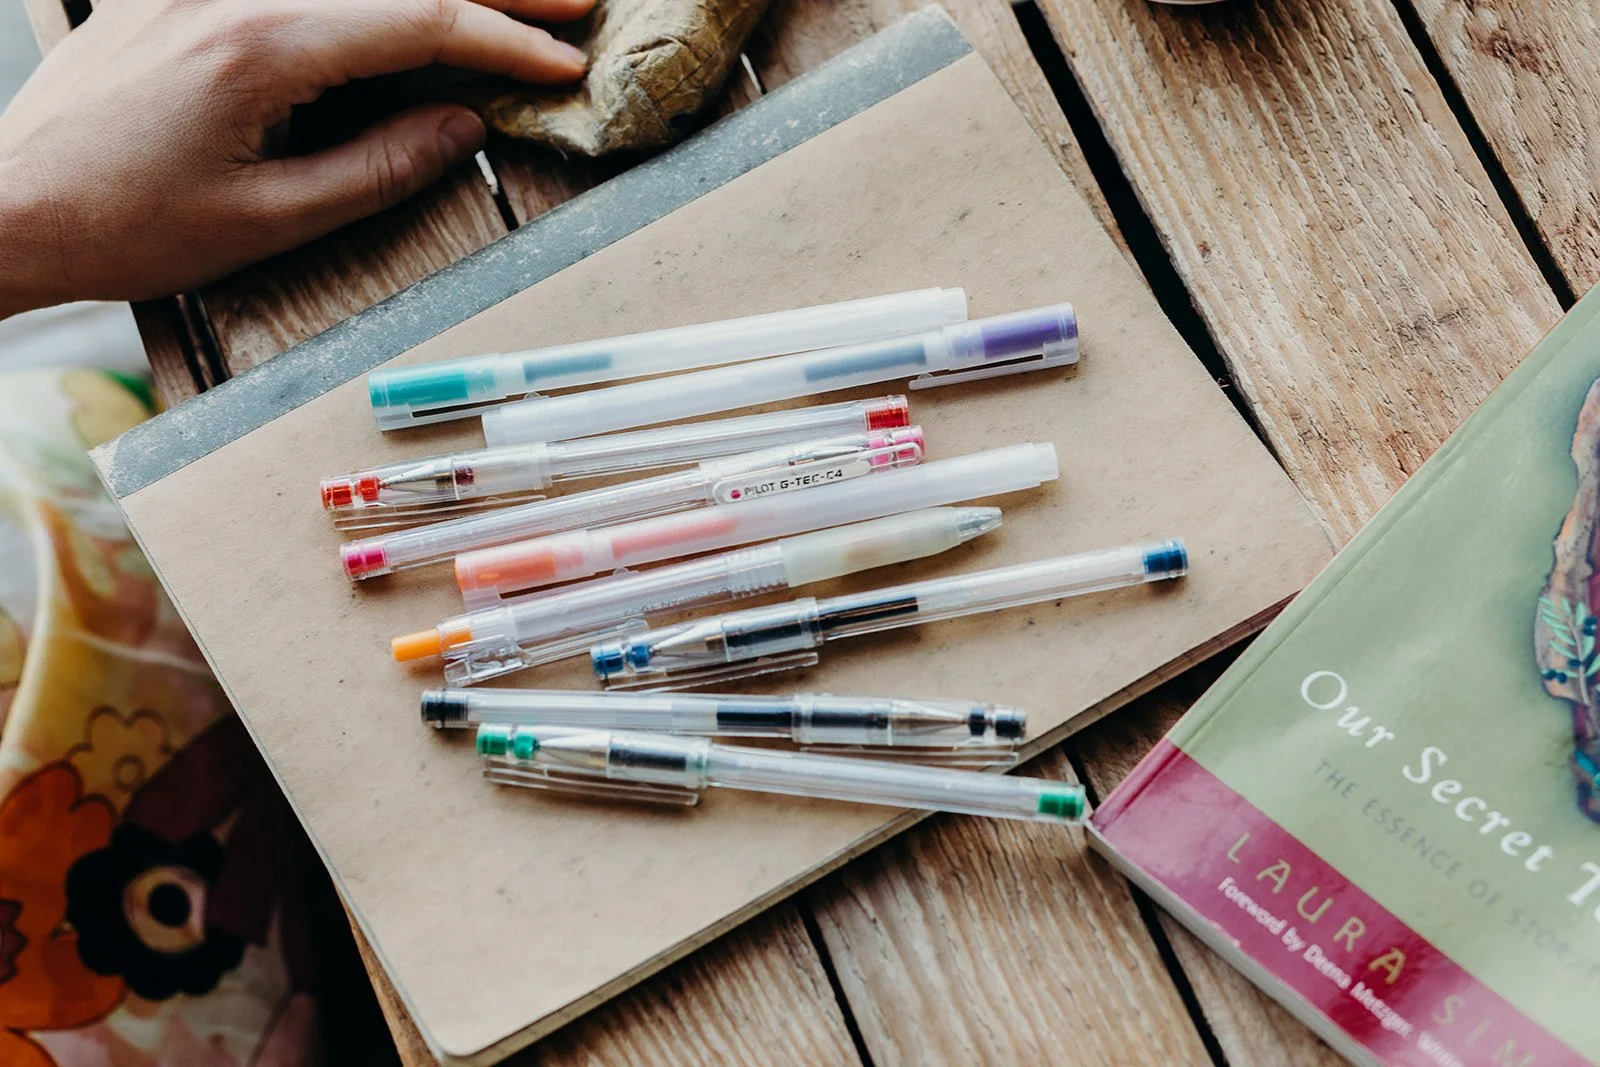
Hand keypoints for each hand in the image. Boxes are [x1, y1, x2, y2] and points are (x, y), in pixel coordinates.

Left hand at [0, 0, 592, 315]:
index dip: (507, 42)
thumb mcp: (267, 220)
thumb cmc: (123, 225)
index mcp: (261, 44)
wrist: (8, 206)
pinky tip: (393, 17)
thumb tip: (462, 127)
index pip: (421, 20)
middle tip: (572, 3)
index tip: (564, 64)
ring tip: (497, 8)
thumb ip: (377, 169)